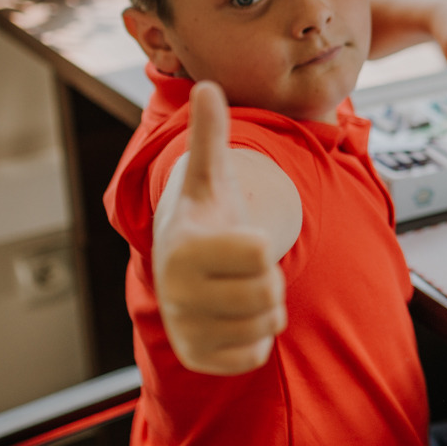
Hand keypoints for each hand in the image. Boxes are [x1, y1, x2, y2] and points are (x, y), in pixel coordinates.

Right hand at [153, 83, 286, 374]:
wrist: (178, 270)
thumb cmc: (205, 218)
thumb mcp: (210, 178)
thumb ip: (211, 136)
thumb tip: (208, 86)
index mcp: (184, 247)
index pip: (260, 255)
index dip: (262, 246)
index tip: (240, 239)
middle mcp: (178, 293)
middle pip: (268, 293)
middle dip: (268, 280)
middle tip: (244, 269)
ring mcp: (186, 330)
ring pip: (266, 326)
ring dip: (265, 309)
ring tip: (239, 290)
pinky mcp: (199, 359)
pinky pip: (254, 356)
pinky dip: (255, 340)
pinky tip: (234, 319)